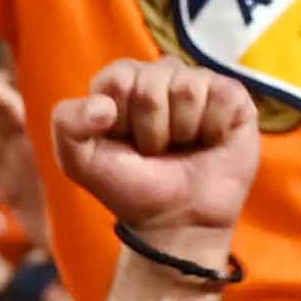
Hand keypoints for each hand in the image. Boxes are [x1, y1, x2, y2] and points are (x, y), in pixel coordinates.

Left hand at [49, 53, 257, 259]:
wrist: (175, 223)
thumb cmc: (129, 188)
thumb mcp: (79, 161)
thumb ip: (67, 123)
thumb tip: (104, 106)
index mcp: (124, 83)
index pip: (118, 77)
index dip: (120, 116)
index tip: (125, 142)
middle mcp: (162, 76)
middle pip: (152, 83)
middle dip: (151, 129)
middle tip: (156, 151)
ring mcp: (199, 85)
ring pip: (187, 89)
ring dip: (182, 131)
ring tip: (183, 148)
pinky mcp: (233, 98)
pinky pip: (221, 95)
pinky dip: (213, 127)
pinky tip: (209, 142)